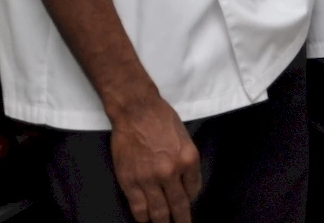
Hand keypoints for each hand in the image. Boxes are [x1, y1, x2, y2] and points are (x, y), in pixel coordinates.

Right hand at [108, 94, 201, 221]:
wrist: (136, 111)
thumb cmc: (163, 120)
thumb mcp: (185, 139)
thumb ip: (186, 162)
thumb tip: (184, 183)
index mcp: (189, 160)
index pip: (194, 190)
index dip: (191, 198)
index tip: (187, 202)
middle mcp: (171, 173)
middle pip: (179, 205)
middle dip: (182, 220)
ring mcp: (149, 179)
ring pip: (158, 211)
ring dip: (163, 222)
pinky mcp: (130, 182)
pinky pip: (139, 208)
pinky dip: (143, 217)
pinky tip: (146, 220)